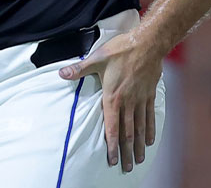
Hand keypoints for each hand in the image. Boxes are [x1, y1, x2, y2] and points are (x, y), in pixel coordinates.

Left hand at [59, 34, 161, 171]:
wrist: (148, 42)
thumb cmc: (121, 49)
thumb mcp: (97, 58)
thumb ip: (79, 69)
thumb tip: (61, 73)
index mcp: (113, 96)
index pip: (112, 127)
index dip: (111, 145)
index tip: (111, 159)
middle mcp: (128, 102)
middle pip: (127, 133)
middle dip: (125, 152)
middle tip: (126, 167)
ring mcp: (140, 99)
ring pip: (139, 128)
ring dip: (138, 145)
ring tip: (138, 160)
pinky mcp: (149, 94)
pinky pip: (149, 116)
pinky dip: (149, 130)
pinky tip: (149, 141)